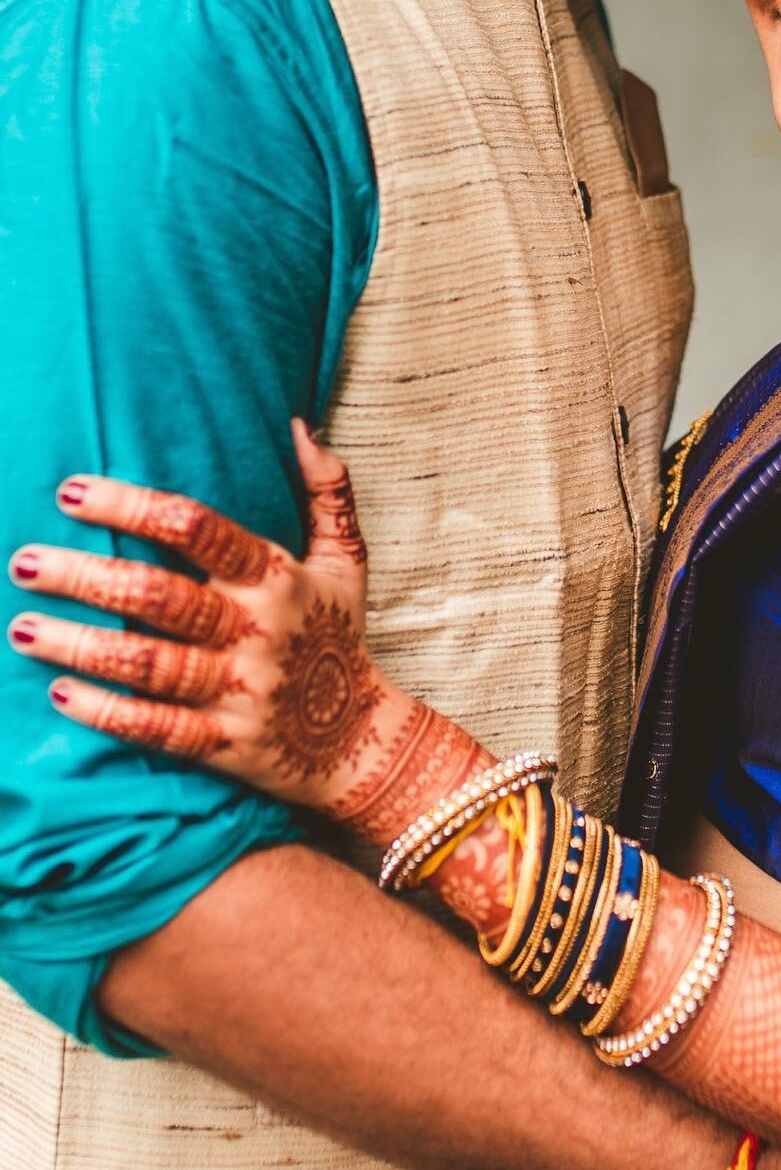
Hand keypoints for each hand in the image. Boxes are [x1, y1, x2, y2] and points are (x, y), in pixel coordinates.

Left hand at [7, 421, 476, 836]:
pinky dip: (108, 713)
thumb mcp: (346, 560)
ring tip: (21, 628)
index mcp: (277, 579)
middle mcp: (255, 631)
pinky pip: (159, 728)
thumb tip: (302, 425)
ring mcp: (239, 690)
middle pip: (160, 597)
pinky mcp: (224, 744)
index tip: (71, 492)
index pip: (199, 530)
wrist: (358, 737)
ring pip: (149, 664)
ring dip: (81, 646)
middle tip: (23, 563)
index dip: (133, 507)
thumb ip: (329, 490)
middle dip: (86, 578)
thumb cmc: (337, 635)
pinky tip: (61, 694)